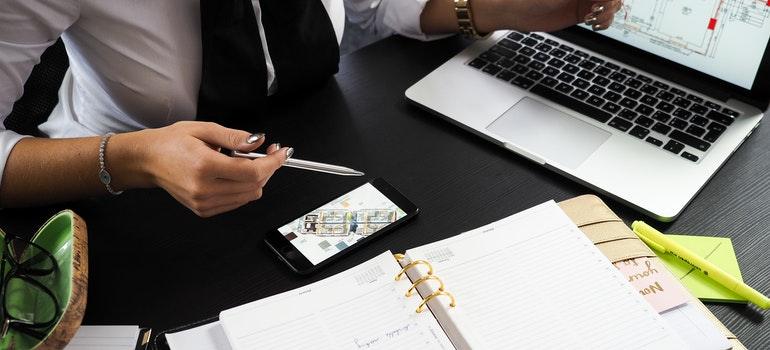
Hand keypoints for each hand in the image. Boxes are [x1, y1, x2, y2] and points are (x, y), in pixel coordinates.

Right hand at [121, 121, 290, 216]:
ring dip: (257, 179)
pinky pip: (237, 202)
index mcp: (204, 166)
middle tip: (269, 152)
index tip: (282, 153)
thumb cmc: (171, 143)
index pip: (252, 172)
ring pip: (249, 196)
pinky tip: (234, 174)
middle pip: (254, 185)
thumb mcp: (204, 129)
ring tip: (246, 161)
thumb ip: (234, 137)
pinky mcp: (203, 210)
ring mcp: (204, 203)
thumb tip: (258, 141)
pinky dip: (244, 188)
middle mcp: (204, 189)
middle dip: (268, 168)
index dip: (273, 162)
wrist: (147, 161)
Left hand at [475, 0, 622, 32]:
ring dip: (609, 12)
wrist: (515, 10)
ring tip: (595, 17)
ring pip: (611, 4)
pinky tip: (595, 23)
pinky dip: (604, 21)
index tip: (605, 1)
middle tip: (598, 8)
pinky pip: (602, 17)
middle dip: (610, 2)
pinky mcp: (581, 13)